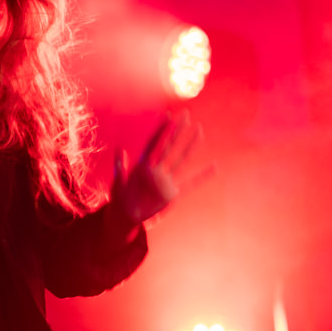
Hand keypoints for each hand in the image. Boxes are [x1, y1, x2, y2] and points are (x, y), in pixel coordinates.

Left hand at [115, 109, 214, 224]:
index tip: (168, 114)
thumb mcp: (117, 184)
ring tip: (199, 130)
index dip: (161, 129)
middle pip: (169, 146)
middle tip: (187, 115)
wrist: (126, 215)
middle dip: (178, 130)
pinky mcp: (172, 193)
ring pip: (181, 159)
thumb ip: (119, 169)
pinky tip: (214, 167)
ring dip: (190, 145)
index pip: (155, 143)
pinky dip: (202, 176)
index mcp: (143, 166)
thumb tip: (119, 149)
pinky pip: (191, 183)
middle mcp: (156, 169)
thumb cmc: (119, 199)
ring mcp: (166, 180)